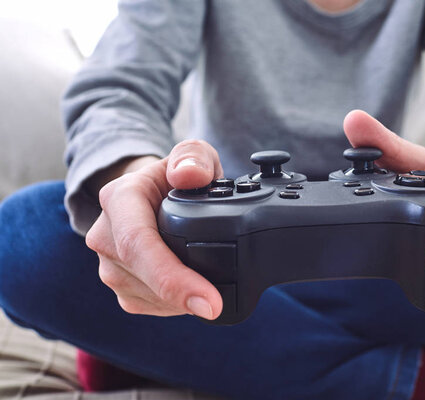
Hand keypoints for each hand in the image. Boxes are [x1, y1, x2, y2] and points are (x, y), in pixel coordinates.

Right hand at [85, 140, 224, 317]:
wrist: (157, 193)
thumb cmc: (178, 176)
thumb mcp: (195, 155)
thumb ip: (195, 157)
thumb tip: (189, 175)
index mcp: (119, 199)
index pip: (138, 244)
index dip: (171, 276)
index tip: (207, 298)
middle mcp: (105, 235)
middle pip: (139, 276)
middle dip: (179, 297)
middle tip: (215, 308)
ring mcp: (109, 264)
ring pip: (143, 296)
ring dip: (178, 302)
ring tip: (209, 290)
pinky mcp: (120, 286)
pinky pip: (147, 306)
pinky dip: (173, 306)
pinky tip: (191, 295)